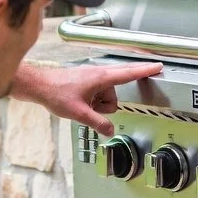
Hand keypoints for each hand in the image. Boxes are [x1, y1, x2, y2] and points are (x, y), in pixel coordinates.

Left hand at [11, 62, 163, 135]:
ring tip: (81, 107)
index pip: (129, 73)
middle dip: (108, 103)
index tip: (159, 66)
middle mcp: (99, 73)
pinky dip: (93, 101)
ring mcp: (92, 76)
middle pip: (117, 89)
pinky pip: (98, 93)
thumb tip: (110, 131)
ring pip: (107, 94)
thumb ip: (98, 123)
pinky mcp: (86, 80)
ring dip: (99, 104)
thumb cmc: (56, 94)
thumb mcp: (79, 113)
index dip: (145, 70)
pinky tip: (79, 105)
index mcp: (101, 77)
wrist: (39, 85)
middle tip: (95, 108)